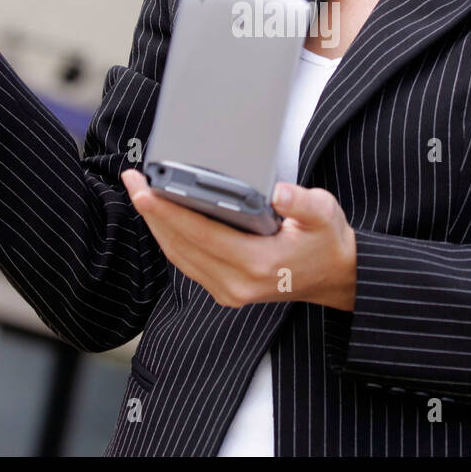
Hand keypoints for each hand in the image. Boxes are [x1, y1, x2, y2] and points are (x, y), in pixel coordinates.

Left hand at [120, 169, 356, 310]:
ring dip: (157, 224)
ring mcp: (228, 291)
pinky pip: (187, 263)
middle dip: (152, 212)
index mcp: (258, 264)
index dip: (169, 211)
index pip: (201, 234)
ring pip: (178, 256)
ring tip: (140, 192)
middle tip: (133, 180)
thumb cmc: (327, 242)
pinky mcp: (224, 290)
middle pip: (180, 245)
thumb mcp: (325, 214)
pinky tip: (161, 215)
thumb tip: (279, 192)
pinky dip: (170, 238)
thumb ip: (303, 201)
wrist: (337, 277)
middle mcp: (237, 284)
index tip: (146, 190)